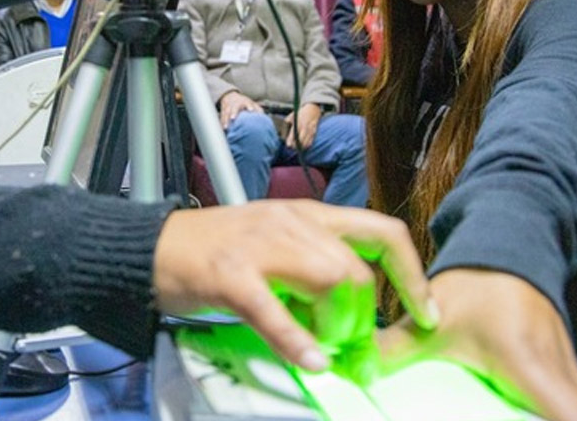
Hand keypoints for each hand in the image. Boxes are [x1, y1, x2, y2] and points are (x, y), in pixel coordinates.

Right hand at [153, 201, 437, 370]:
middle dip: (364, 318)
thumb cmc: (212, 253)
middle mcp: (290, 222)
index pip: (382, 232)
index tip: (427, 314)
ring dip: (336, 328)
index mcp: (306, 214)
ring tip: (320, 349)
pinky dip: (299, 342)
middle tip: (350, 348)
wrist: (149, 248)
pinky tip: (312, 361)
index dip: (413, 275)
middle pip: (357, 268)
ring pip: (330, 281)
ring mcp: (260, 246)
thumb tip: (352, 321)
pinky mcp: (231, 275)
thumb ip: (314, 274)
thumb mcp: (274, 248)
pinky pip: (277, 312)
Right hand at [218, 91, 262, 129]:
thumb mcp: (251, 103)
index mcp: (244, 102)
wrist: (230, 96)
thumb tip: (263, 118)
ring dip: (225, 120)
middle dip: (233, 113)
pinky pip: (221, 118)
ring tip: (226, 127)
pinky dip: (221, 123)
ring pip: (226, 114)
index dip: (249, 106)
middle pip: (234, 108)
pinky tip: (222, 129)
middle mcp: (235, 104)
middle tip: (233, 118)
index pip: (247, 103)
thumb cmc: (243, 102)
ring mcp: (228, 108)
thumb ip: (258, 110)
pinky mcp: (223, 112)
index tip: (251, 110)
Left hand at [283, 103, 321, 148]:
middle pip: (300, 140)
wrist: (313, 109)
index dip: (291, 140)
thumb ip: (287, 122)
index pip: (294, 133)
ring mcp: (311, 130)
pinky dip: (306, 145)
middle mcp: (305, 127)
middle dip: (295, 145)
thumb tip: (282, 130)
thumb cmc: (301, 113)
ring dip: (300, 147)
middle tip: (291, 147)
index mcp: (299, 122)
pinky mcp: (314, 133)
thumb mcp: (292, 115)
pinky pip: (310, 142)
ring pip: (306, 142)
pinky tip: (302, 146)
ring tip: (296, 148)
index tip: (288, 145)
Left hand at [377, 269, 576, 420]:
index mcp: (528, 364)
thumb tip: (358, 371)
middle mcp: (559, 372)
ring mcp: (569, 372)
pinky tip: (542, 420)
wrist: (508, 245)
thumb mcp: (432, 320)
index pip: (574, 414)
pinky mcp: (566, 372)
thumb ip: (395, 348)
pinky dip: (571, 418)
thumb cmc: (476, 282)